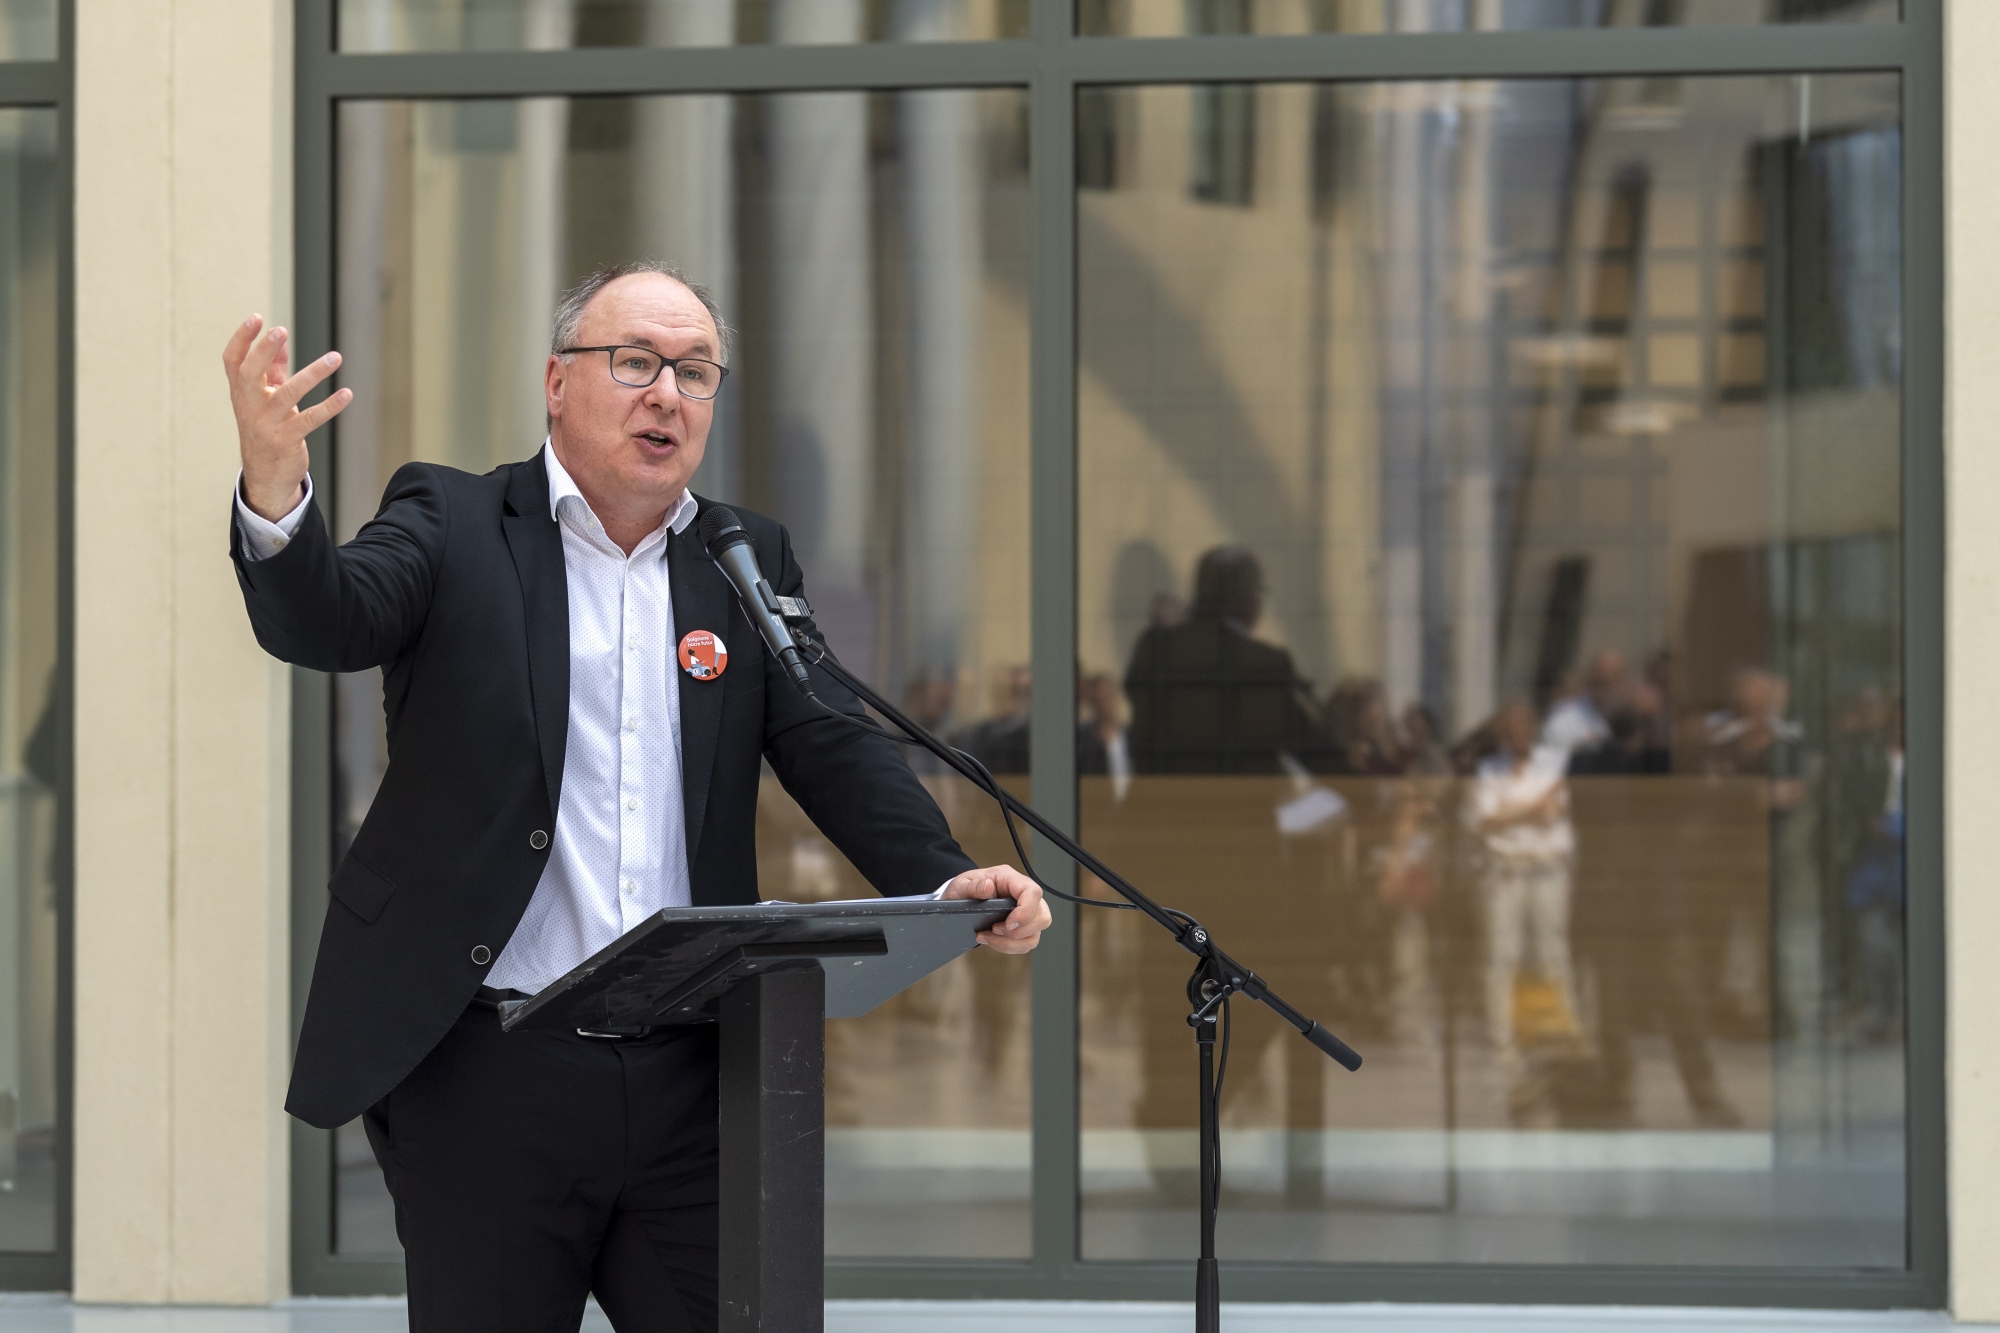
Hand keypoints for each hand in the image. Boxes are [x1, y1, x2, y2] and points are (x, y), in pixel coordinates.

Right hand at [223, 315, 353, 520]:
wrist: (265, 475)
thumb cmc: (266, 427)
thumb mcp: (264, 398)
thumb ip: (272, 369)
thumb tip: (280, 337)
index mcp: (241, 392)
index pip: (233, 361)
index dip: (241, 338)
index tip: (256, 317)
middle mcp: (249, 406)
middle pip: (250, 373)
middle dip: (263, 351)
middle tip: (281, 330)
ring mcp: (266, 424)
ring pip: (288, 394)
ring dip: (313, 373)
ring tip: (336, 358)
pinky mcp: (286, 440)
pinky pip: (310, 420)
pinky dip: (330, 406)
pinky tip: (347, 394)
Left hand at [941, 865, 1050, 954]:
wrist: (960, 901)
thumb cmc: (965, 890)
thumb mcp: (961, 885)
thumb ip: (973, 886)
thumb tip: (987, 887)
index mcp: (1010, 879)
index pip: (1032, 892)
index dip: (1026, 911)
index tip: (1008, 923)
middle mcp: (1022, 896)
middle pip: (1041, 917)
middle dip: (1019, 931)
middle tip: (995, 929)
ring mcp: (1025, 914)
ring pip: (1034, 935)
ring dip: (1011, 942)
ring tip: (988, 937)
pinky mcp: (1022, 929)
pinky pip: (1025, 944)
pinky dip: (1008, 947)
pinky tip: (991, 941)